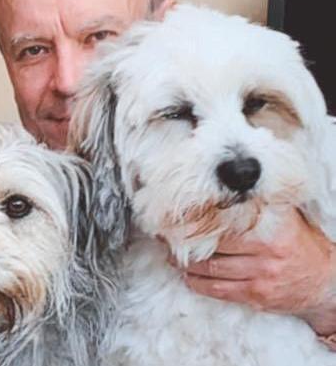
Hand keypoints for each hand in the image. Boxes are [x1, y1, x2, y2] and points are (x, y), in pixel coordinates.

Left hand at [178, 209, 335, 333]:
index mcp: (270, 227)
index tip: (176, 216)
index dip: (196, 219)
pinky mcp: (256, 295)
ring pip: (210, 268)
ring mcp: (260, 274)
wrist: (325, 281)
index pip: (224, 220)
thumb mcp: (285, 219)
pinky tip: (187, 275)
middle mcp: (266, 250)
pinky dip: (197, 283)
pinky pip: (217, 290)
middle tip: (166, 236)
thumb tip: (223, 190)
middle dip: (185, 242)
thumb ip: (258, 206)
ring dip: (185, 263)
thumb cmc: (299, 244)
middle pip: (212, 244)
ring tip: (172, 255)